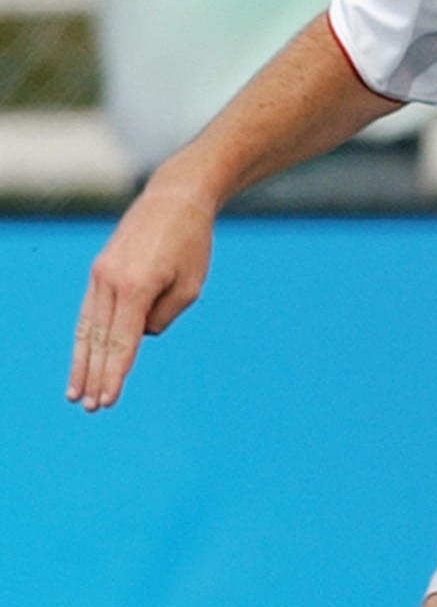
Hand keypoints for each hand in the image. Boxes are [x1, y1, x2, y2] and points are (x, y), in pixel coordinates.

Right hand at [68, 177, 215, 410]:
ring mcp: (101, 274)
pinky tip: (83, 358)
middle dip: (94, 376)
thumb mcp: (189, 288)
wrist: (174, 199)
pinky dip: (85, 337)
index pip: (123, 342)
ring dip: (82, 362)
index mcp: (138, 286)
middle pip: (100, 340)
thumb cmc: (191, 245)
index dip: (115, 374)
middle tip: (89, 407)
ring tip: (76, 392)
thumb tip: (138, 337)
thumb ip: (162, 318)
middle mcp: (112, 280)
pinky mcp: (100, 270)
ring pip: (87, 328)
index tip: (107, 400)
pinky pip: (89, 311)